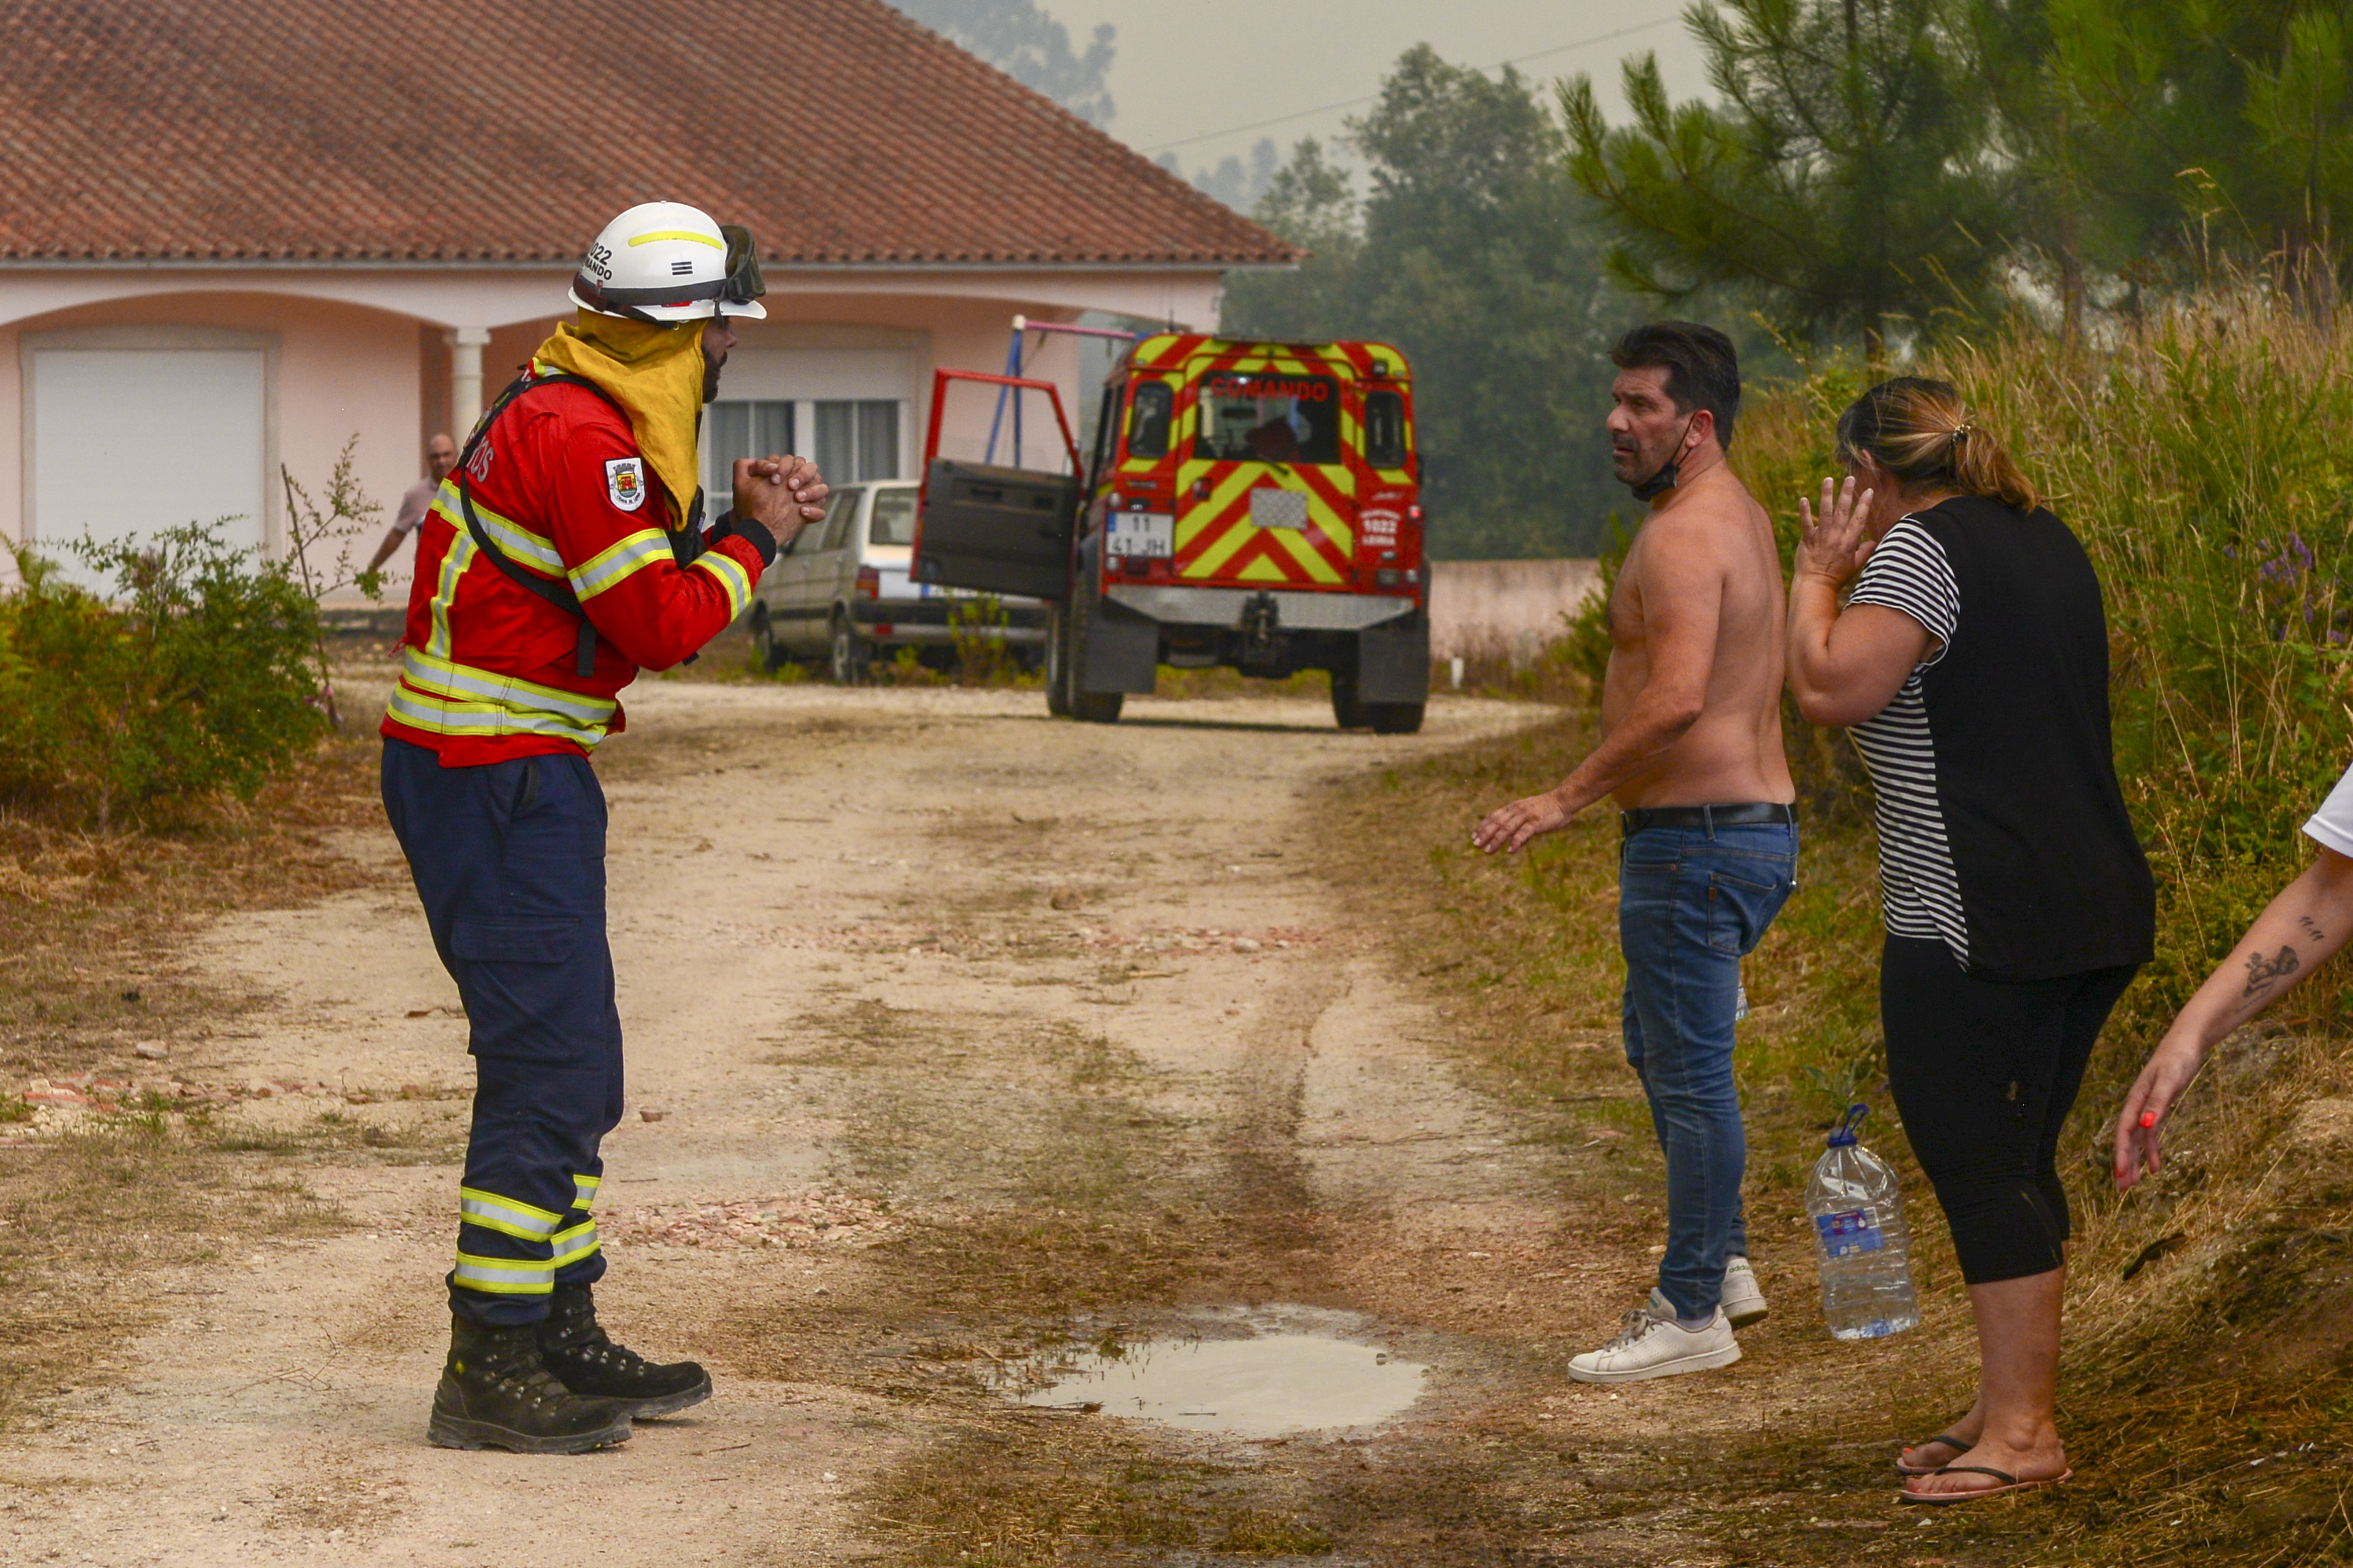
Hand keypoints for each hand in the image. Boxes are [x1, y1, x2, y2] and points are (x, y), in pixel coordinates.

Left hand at [734, 455, 828, 547]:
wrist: (754, 528)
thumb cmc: (748, 506)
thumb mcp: (740, 483)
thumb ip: (743, 465)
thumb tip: (764, 463)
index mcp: (784, 472)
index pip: (792, 460)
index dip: (784, 467)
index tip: (774, 479)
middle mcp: (798, 482)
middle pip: (811, 469)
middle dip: (802, 475)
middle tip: (790, 486)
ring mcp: (806, 498)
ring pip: (822, 487)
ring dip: (812, 491)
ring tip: (797, 498)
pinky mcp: (810, 514)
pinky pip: (821, 511)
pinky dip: (815, 511)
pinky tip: (802, 512)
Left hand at [1471, 790, 1574, 854]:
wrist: (1563, 800)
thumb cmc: (1547, 809)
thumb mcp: (1529, 816)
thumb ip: (1519, 829)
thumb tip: (1512, 845)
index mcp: (1513, 808)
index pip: (1494, 817)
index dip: (1483, 826)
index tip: (1473, 837)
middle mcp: (1516, 810)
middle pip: (1497, 823)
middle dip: (1485, 834)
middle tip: (1476, 845)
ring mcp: (1526, 816)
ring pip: (1507, 829)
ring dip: (1496, 841)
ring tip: (1488, 851)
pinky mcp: (1536, 822)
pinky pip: (1524, 833)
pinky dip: (1516, 842)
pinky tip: (1510, 850)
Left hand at [1795, 475, 1874, 588]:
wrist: (1816, 586)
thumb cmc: (1836, 577)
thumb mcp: (1856, 565)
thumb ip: (1865, 551)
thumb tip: (1876, 542)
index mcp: (1849, 541)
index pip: (1859, 519)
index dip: (1865, 504)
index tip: (1869, 491)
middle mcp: (1837, 536)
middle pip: (1843, 510)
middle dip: (1847, 493)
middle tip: (1850, 478)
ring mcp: (1822, 537)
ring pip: (1825, 512)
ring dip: (1827, 495)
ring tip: (1828, 480)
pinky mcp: (1807, 540)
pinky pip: (1806, 523)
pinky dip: (1804, 511)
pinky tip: (1803, 498)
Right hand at [2112, 1029, 2206, 1190]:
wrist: (2186, 1045)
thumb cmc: (2177, 1060)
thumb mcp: (2169, 1080)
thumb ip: (2157, 1103)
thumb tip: (2145, 1125)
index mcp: (2135, 1101)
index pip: (2124, 1132)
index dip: (2122, 1153)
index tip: (2122, 1174)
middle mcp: (2137, 1107)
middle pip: (2127, 1140)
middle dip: (2124, 1164)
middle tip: (2121, 1189)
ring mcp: (2147, 1110)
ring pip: (2138, 1141)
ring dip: (2136, 1162)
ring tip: (2133, 1185)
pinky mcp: (2158, 1110)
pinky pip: (2152, 1136)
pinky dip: (2152, 1152)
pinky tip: (2156, 1168)